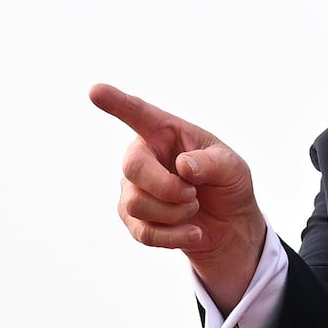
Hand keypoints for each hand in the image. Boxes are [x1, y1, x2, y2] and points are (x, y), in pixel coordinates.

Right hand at [88, 83, 265, 308]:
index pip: (137, 113)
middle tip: (193, 195)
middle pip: (132, 167)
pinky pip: (143, 232)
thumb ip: (211, 163)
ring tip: (194, 209)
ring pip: (135, 204)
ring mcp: (134, 189)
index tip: (95, 91)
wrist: (230, 226)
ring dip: (174, 213)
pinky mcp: (135, 220)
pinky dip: (173, 236)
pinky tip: (193, 232)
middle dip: (166, 187)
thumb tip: (182, 167)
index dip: (116, 102)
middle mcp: (144, 156)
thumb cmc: (228, 185)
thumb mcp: (233, 168)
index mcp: (165, 133)